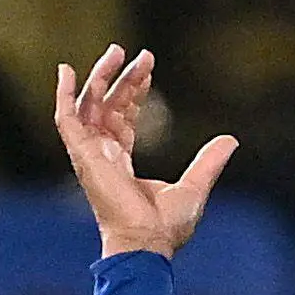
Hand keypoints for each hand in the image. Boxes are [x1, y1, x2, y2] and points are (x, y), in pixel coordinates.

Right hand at [55, 46, 236, 258]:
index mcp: (122, 161)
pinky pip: (66, 118)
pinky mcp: (83, 155)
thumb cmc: (166, 226)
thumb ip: (208, 162)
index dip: (134, 91)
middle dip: (122, 78)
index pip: (123, 116)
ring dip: (101, 77)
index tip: (147, 68)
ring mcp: (91, 154)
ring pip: (89, 104)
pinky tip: (67, 70)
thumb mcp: (194, 186)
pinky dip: (64, 94)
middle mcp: (104, 154)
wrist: (148, 243)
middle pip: (108, 105)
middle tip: (139, 54)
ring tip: (117, 52)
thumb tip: (231, 140)